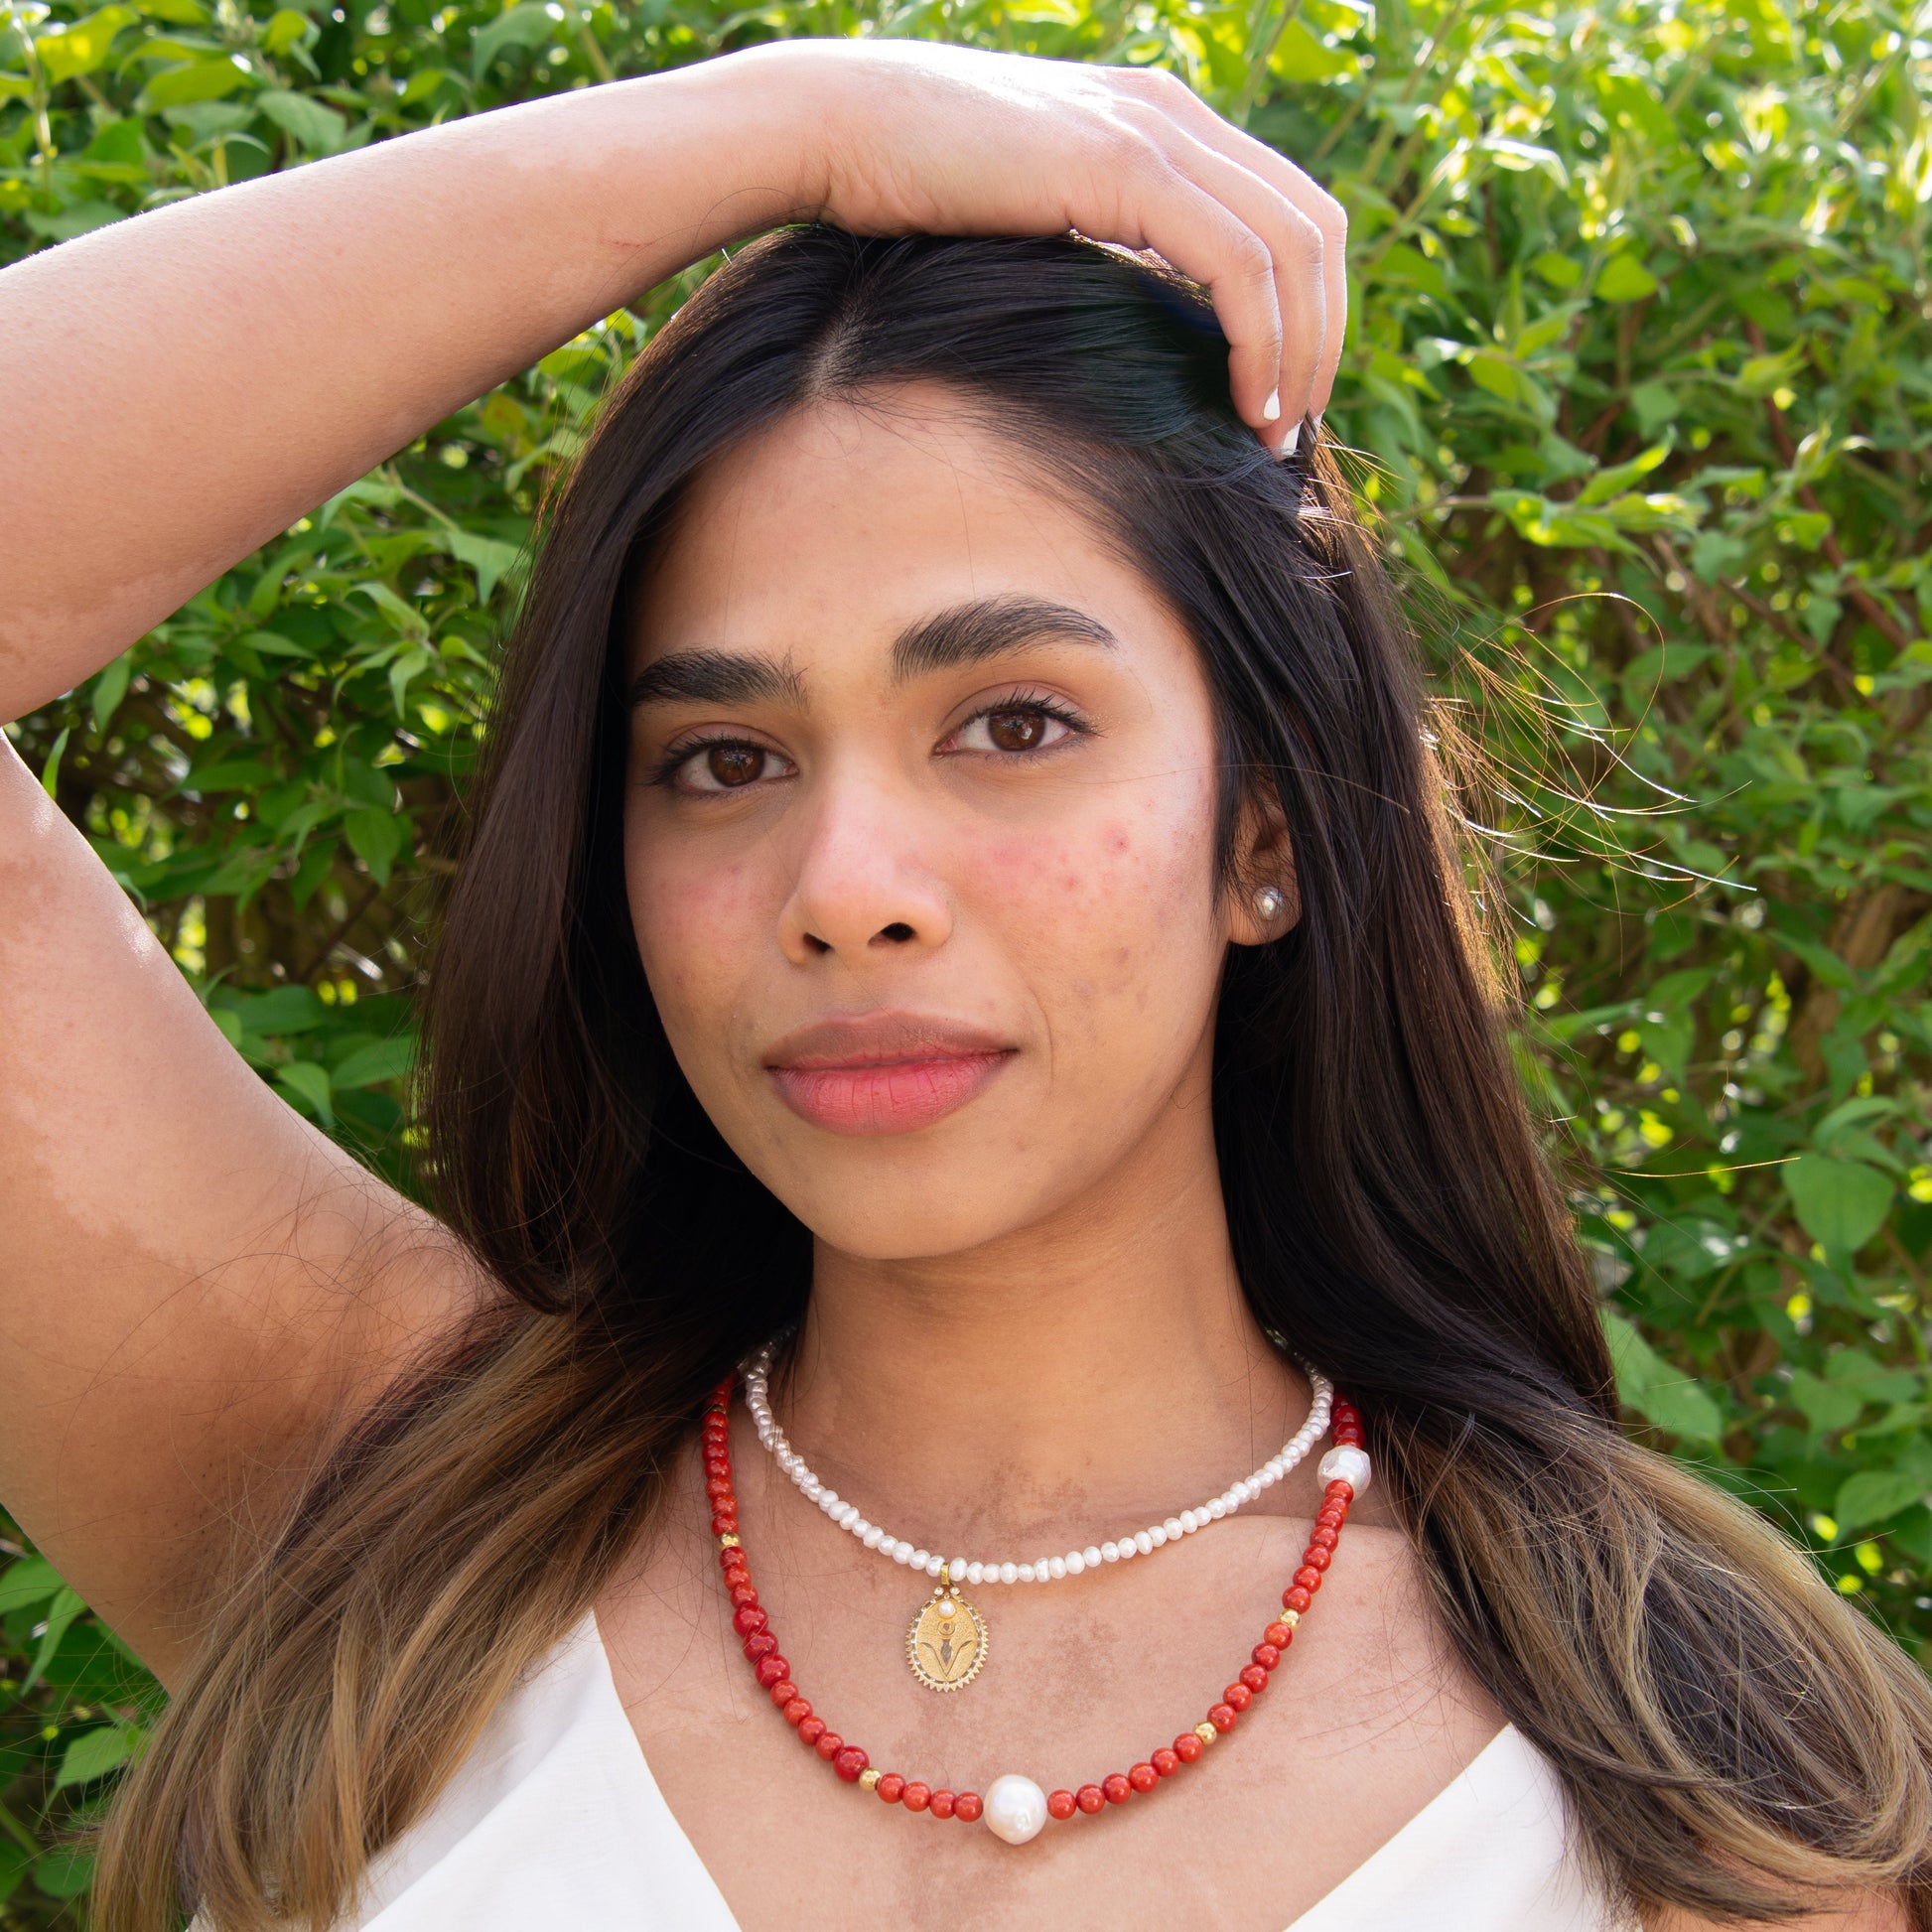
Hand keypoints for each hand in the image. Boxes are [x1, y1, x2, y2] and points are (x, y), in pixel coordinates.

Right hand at [724, 39, 1345, 450]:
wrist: (836, 125)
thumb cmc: (910, 189)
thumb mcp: (1031, 215)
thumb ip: (1094, 244)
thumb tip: (1126, 326)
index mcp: (1162, 120)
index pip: (1286, 211)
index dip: (1309, 309)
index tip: (1281, 396)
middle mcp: (1176, 114)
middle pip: (1314, 227)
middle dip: (1323, 338)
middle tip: (1293, 430)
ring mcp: (1156, 131)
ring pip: (1293, 247)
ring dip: (1301, 353)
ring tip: (1272, 434)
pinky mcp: (1125, 166)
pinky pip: (1238, 264)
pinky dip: (1260, 340)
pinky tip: (1243, 403)